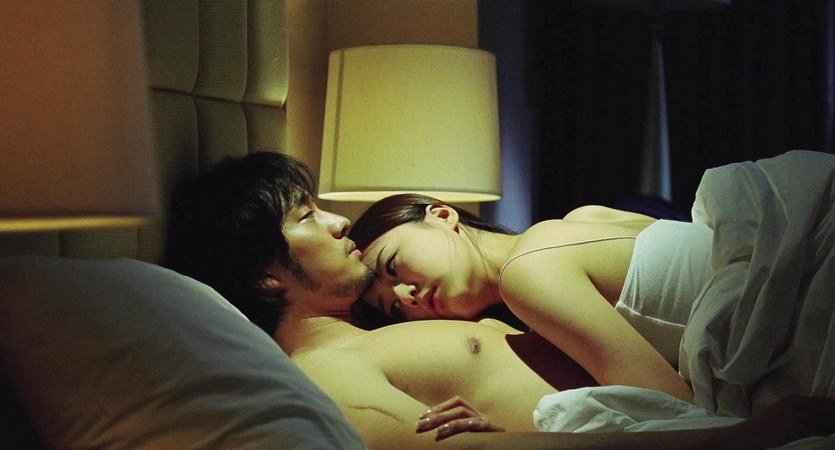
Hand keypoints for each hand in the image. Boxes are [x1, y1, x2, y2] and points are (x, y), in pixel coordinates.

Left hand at [415, 395, 504, 440]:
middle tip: (420, 423)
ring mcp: (486, 424)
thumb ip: (456, 431)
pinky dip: (457, 426)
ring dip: (444, 420)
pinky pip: (472, 426)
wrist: (507, 449)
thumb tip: (434, 429)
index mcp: (475, 416)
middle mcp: (482, 417)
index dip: (440, 406)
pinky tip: (444, 432)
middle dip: (437, 414)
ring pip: (463, 414)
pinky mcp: (490, 432)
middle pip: (458, 408)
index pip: (457, 402)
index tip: (423, 415)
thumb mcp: (467, 438)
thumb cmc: (484, 446)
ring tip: (432, 430)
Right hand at [719, 396, 834, 448]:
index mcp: (794, 399)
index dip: (834, 405)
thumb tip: (816, 415)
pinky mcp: (800, 430)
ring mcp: (800, 417)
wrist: (749, 433)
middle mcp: (798, 405)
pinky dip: (829, 433)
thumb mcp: (780, 410)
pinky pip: (821, 432)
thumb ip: (798, 410)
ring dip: (834, 424)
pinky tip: (832, 435)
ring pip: (827, 422)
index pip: (823, 401)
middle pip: (828, 410)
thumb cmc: (764, 424)